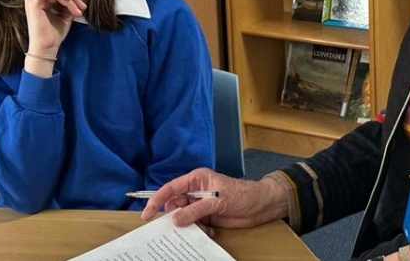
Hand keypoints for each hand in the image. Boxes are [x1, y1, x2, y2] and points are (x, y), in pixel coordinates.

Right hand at [24, 0, 86, 56]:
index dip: (73, 0)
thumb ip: (68, 6)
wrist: (47, 47)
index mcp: (42, 3)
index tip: (83, 8)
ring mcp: (33, 0)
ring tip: (77, 10)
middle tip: (83, 8)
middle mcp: (36, 0)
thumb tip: (76, 0)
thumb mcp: (65, 17)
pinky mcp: (33, 3)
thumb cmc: (54, 35)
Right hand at [140, 168, 288, 232]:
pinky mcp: (207, 216)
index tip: (147, 214)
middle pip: (175, 205)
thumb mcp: (218, 201)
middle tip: (179, 227)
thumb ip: (195, 210)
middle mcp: (196, 191)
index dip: (157, 200)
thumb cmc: (243, 194)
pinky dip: (199, 230)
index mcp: (197, 179)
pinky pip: (194, 225)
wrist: (262, 205)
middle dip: (176, 218)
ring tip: (203, 228)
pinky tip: (210, 231)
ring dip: (190, 226)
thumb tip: (175, 219)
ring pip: (184, 218)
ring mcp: (202, 204)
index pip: (171, 189)